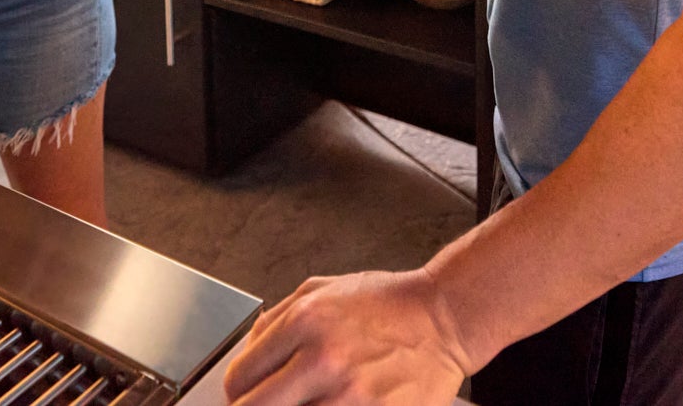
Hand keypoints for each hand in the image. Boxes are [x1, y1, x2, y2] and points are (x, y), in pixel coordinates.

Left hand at [222, 269, 471, 404]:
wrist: (444, 318)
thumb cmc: (387, 304)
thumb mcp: (324, 289)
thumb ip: (277, 319)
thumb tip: (247, 352)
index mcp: (305, 322)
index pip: (239, 378)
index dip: (238, 391)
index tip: (248, 394)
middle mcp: (323, 358)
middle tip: (270, 404)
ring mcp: (350, 395)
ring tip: (313, 399)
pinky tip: (334, 403)